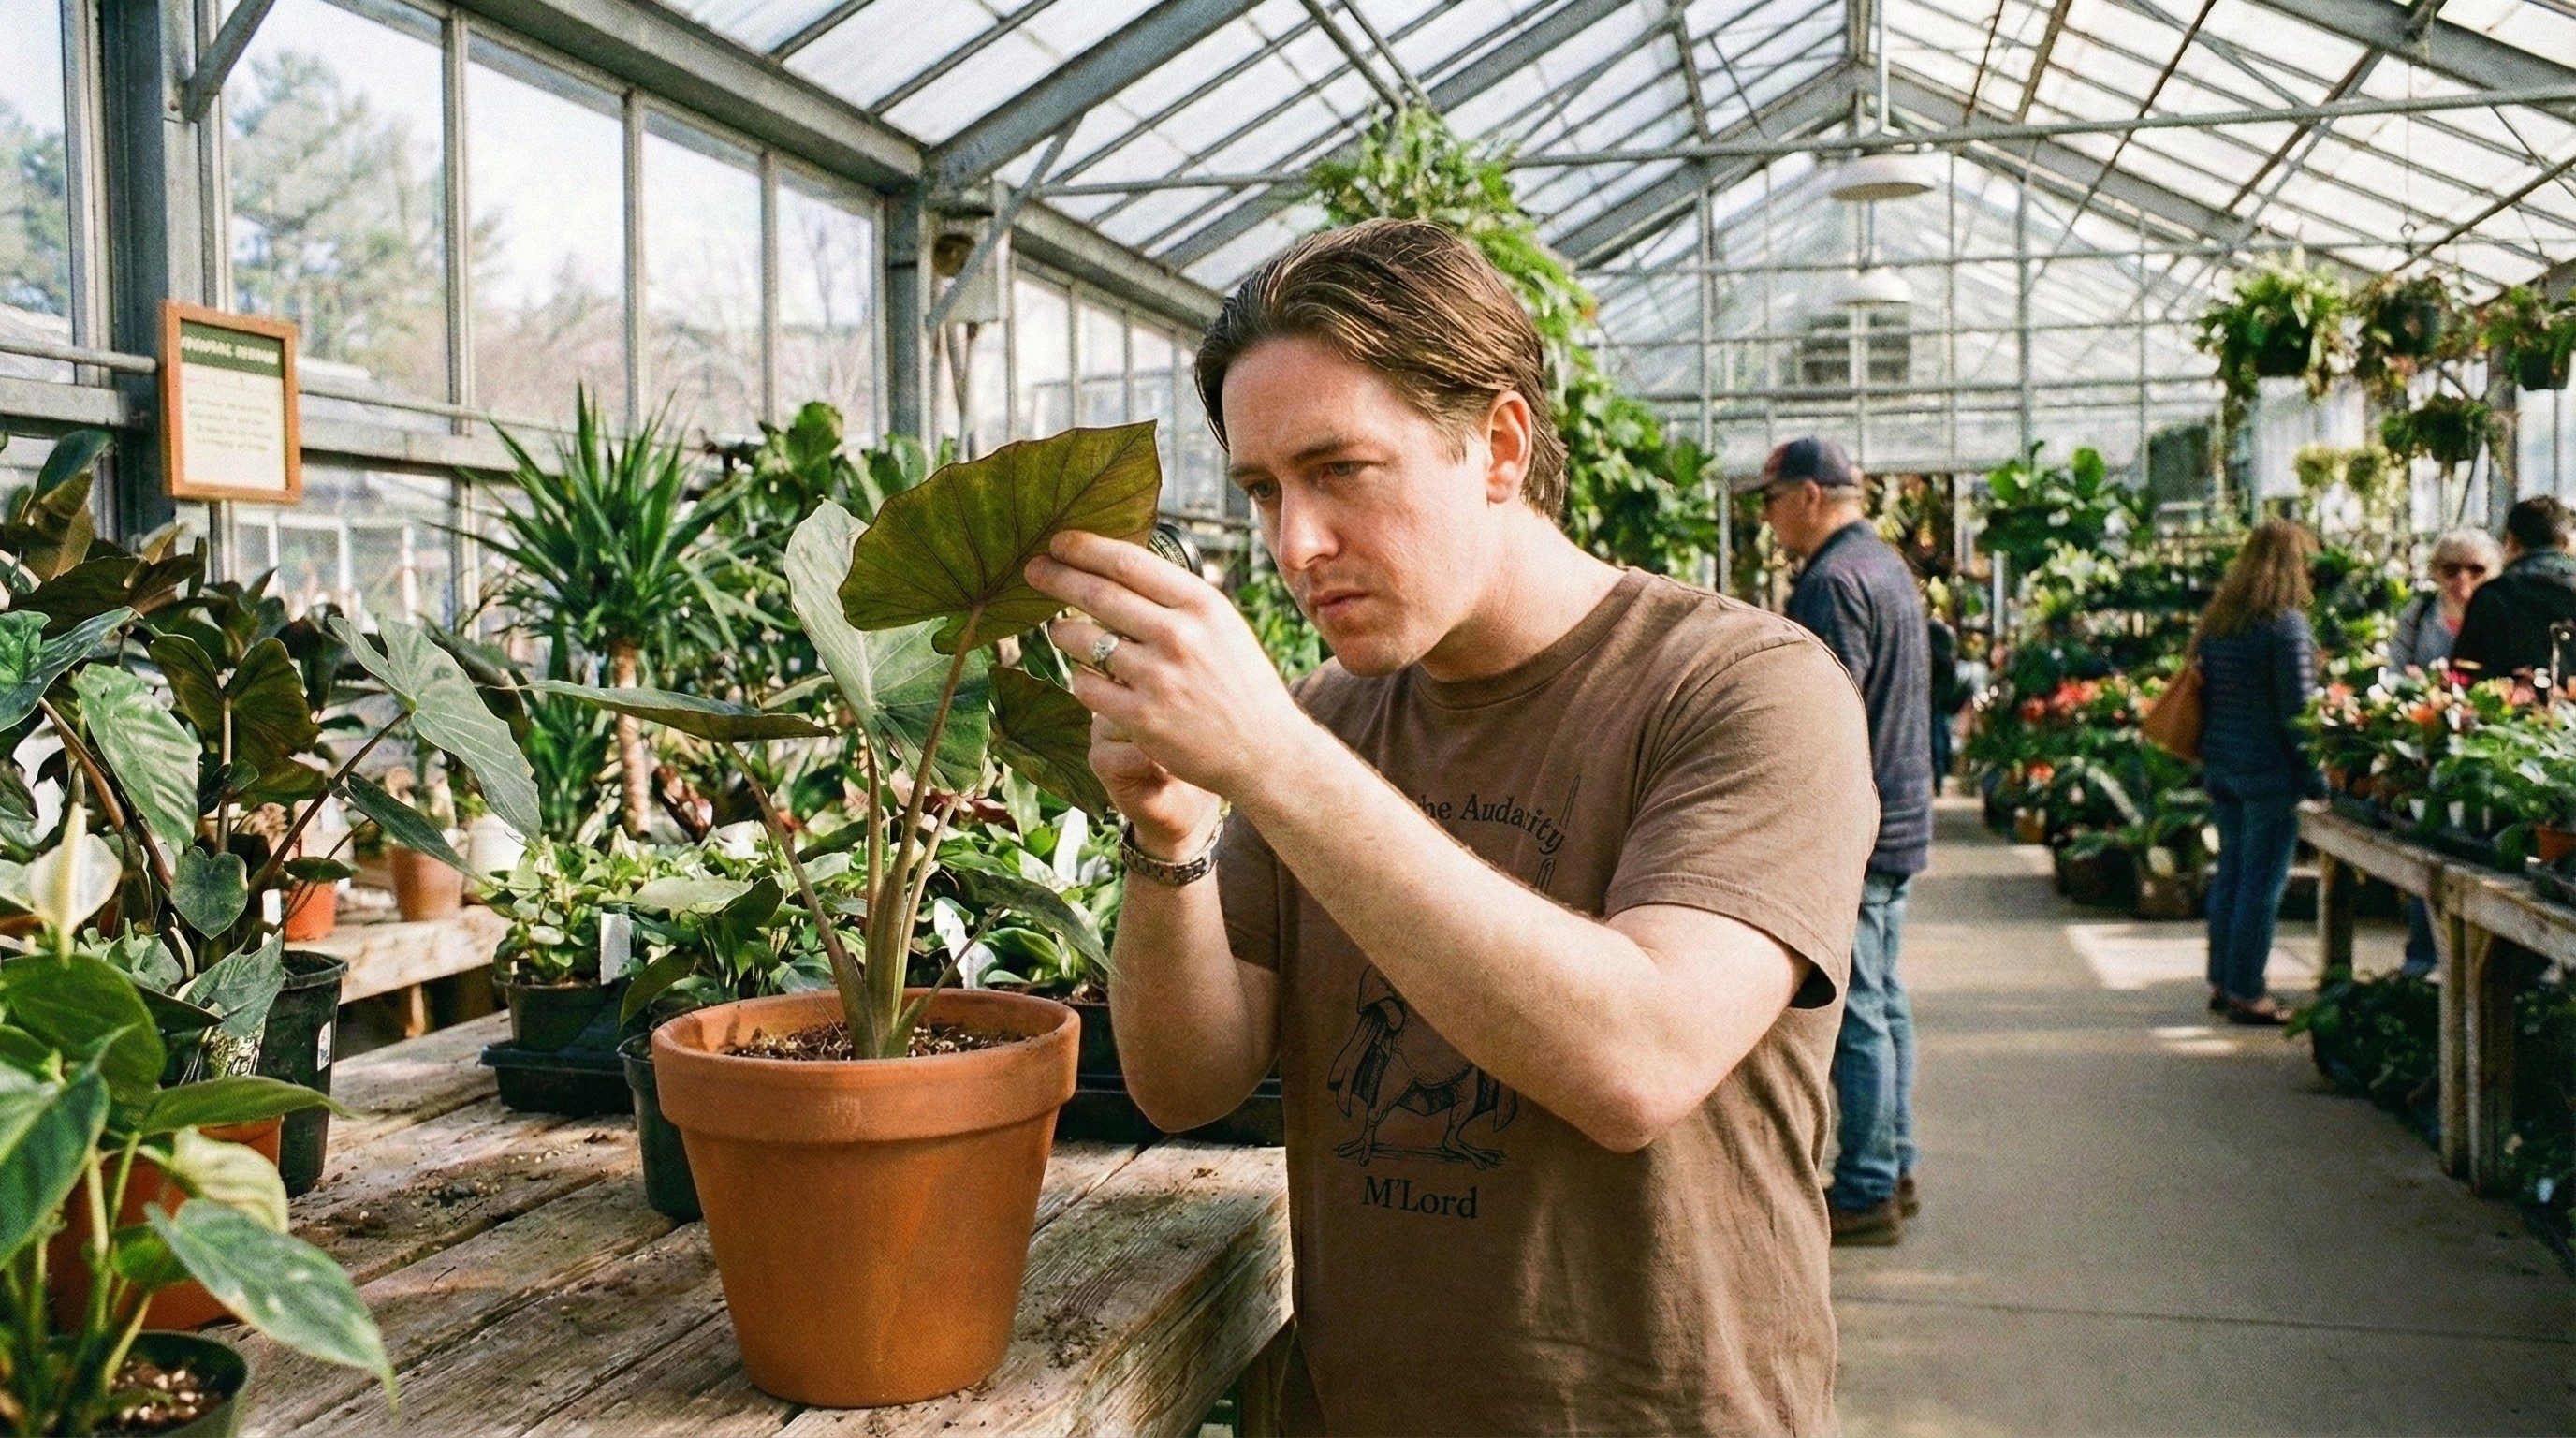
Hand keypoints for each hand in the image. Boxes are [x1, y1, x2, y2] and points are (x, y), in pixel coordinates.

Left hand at [1027, 532, 1312, 849]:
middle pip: (1097, 593)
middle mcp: (1179, 635)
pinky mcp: (1140, 719)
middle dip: (1056, 577)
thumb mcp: (1222, 625)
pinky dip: (1081, 679)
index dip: (1083, 547)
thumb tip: (1117, 564)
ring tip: (1061, 630)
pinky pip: (1086, 686)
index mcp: (1202, 604)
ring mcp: (1158, 678)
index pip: (1127, 562)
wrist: (1265, 751)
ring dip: (1063, 631)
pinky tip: (1089, 678)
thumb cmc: (1240, 683)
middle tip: (1031, 569)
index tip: (1058, 540)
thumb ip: (1176, 597)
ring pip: (1083, 641)